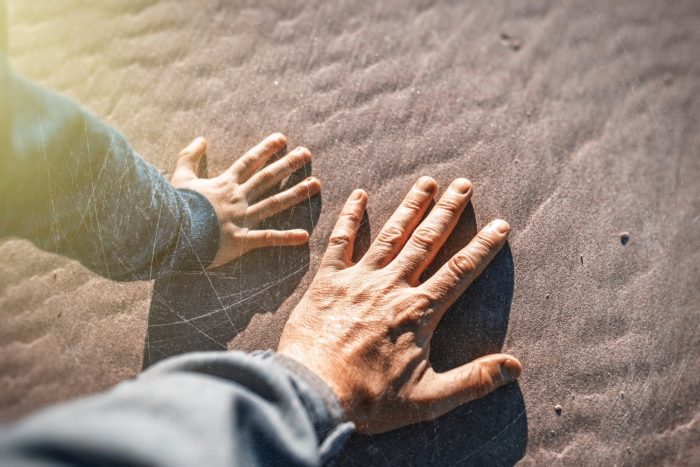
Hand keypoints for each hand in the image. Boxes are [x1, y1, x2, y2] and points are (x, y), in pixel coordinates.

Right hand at [171, 133, 320, 267]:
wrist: (170, 231)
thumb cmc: (174, 206)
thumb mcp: (180, 177)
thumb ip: (189, 157)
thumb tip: (200, 138)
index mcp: (224, 184)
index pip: (249, 161)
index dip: (266, 149)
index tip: (283, 138)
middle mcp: (237, 198)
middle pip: (267, 177)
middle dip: (288, 164)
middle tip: (308, 153)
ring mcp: (241, 218)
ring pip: (274, 203)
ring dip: (296, 193)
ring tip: (316, 184)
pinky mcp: (241, 240)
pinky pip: (267, 239)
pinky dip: (286, 238)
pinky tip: (304, 235)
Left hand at [278, 177, 521, 433]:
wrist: (312, 391)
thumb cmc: (369, 400)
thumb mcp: (429, 399)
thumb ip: (474, 380)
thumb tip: (516, 368)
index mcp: (419, 311)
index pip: (459, 270)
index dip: (483, 246)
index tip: (501, 224)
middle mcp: (392, 286)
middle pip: (427, 242)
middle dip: (448, 212)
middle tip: (464, 184)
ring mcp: (358, 280)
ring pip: (391, 235)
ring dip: (410, 207)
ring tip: (426, 182)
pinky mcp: (327, 281)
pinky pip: (340, 242)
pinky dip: (350, 217)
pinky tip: (359, 195)